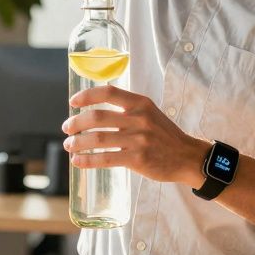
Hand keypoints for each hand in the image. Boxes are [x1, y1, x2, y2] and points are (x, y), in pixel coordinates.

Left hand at [61, 85, 209, 185]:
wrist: (187, 156)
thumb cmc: (164, 135)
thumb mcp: (149, 113)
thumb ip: (127, 110)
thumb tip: (93, 114)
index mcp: (140, 103)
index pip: (108, 92)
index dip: (87, 96)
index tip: (73, 102)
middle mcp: (139, 118)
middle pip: (97, 117)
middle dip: (76, 123)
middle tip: (67, 129)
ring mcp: (138, 139)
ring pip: (98, 139)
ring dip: (78, 142)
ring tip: (69, 145)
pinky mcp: (138, 159)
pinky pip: (106, 158)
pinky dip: (88, 160)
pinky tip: (78, 161)